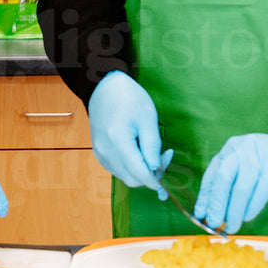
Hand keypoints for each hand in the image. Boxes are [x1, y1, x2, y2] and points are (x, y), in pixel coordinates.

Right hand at [87, 70, 170, 198]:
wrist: (104, 87)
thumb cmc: (128, 97)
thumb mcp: (147, 117)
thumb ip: (152, 146)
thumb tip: (156, 168)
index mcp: (118, 141)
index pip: (140, 174)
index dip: (156, 178)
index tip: (168, 168)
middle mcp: (105, 151)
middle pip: (132, 180)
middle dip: (150, 176)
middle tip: (163, 156)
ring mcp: (100, 153)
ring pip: (124, 176)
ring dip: (140, 172)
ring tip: (151, 151)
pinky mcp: (99, 152)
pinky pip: (117, 169)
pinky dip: (130, 167)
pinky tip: (138, 152)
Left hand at [194, 134, 267, 231]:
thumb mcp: (248, 176)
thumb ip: (232, 190)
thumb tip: (215, 215)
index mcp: (232, 150)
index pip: (213, 174)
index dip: (205, 196)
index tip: (200, 215)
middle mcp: (243, 148)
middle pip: (224, 177)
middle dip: (217, 203)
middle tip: (214, 223)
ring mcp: (261, 154)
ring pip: (242, 186)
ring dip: (234, 210)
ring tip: (231, 227)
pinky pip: (261, 189)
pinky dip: (252, 206)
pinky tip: (248, 216)